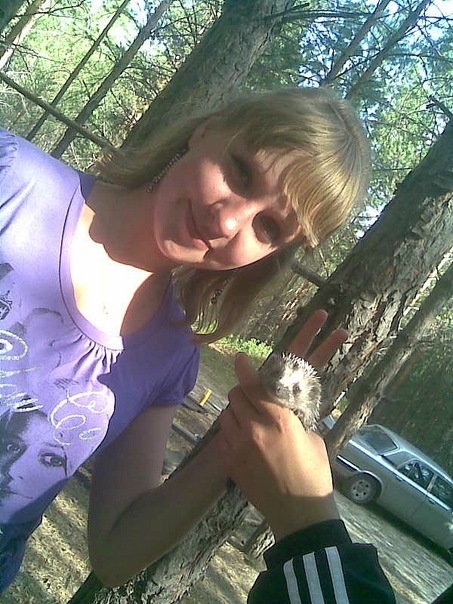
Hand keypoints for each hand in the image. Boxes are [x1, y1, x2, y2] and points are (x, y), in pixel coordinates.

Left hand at [217, 310, 344, 539]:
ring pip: (226, 415)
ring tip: (247, 421)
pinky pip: (223, 437)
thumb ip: (294, 421)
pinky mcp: (230, 463)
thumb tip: (284, 412)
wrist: (299, 513)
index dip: (244, 368)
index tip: (239, 358)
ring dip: (235, 413)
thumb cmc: (313, 474)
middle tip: (252, 398)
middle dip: (242, 393)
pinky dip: (230, 434)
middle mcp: (254, 428)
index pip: (253, 385)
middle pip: (235, 396)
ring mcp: (239, 447)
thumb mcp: (312, 439)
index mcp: (279, 420)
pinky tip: (242, 442)